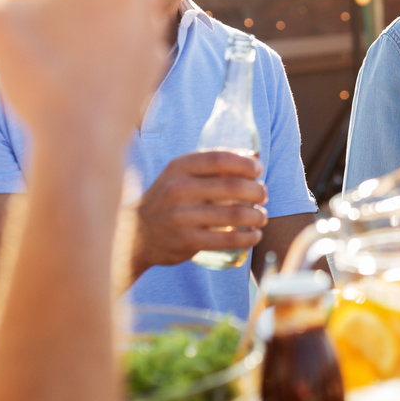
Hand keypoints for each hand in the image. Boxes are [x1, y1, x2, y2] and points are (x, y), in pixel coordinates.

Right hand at [131, 150, 267, 270]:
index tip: (258, 170)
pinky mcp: (188, 241)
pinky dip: (247, 238)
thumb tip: (251, 159)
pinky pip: (227, 239)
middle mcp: (178, 189)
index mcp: (178, 168)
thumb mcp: (177, 176)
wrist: (136, 234)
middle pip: (232, 186)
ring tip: (261, 217)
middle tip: (263, 196)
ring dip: (257, 216)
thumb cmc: (167, 200)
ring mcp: (182, 216)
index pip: (219, 159)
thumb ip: (206, 167)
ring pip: (234, 214)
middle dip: (257, 191)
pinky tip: (254, 235)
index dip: (245, 164)